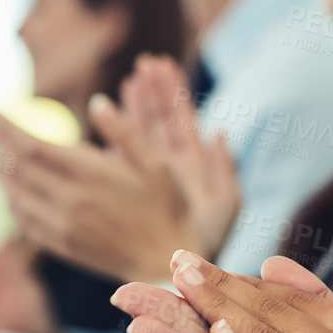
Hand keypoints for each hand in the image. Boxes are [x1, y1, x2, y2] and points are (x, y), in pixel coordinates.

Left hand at [0, 58, 236, 282]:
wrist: (166, 262)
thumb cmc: (166, 208)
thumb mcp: (157, 163)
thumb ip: (124, 131)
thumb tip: (96, 102)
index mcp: (91, 176)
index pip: (34, 145)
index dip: (9, 127)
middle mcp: (69, 201)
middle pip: (18, 168)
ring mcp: (62, 227)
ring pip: (16, 195)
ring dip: (0, 172)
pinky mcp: (61, 246)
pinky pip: (25, 221)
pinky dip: (13, 203)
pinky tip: (12, 192)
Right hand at [121, 56, 239, 257]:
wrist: (186, 269)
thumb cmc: (209, 241)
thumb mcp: (226, 205)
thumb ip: (224, 167)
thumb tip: (220, 133)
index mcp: (192, 165)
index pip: (181, 120)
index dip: (172, 92)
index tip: (162, 65)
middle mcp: (169, 167)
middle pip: (159, 120)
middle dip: (152, 91)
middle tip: (145, 63)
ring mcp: (147, 175)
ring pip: (140, 133)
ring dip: (136, 105)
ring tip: (131, 78)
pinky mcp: (132, 185)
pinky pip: (123, 153)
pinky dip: (117, 132)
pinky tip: (106, 111)